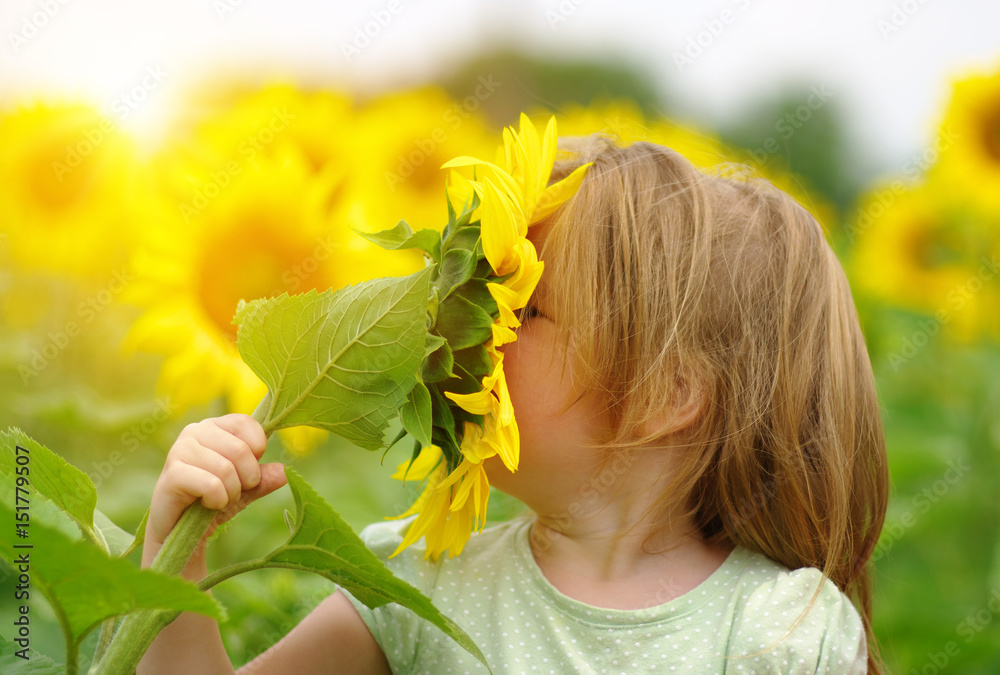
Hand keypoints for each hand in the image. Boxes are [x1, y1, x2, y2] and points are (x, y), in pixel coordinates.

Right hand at [147, 414, 286, 551]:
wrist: (179, 529)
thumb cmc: (211, 501)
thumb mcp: (244, 490)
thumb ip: (264, 479)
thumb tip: (285, 472)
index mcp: (214, 426)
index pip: (246, 423)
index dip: (257, 449)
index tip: (248, 470)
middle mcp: (195, 431)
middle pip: (240, 449)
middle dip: (247, 479)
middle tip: (234, 492)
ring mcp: (180, 450)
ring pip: (226, 469)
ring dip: (231, 493)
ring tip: (219, 499)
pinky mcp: (172, 473)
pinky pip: (212, 484)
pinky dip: (218, 500)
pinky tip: (208, 505)